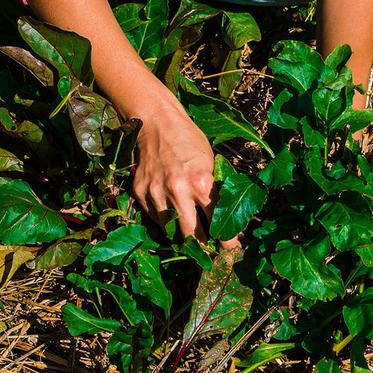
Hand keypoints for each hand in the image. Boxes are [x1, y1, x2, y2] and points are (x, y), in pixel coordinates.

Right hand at [131, 98, 215, 239]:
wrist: (156, 122)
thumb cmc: (188, 140)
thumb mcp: (209, 162)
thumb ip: (214, 190)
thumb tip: (224, 216)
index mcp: (200, 182)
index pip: (217, 221)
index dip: (227, 239)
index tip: (232, 249)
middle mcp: (177, 191)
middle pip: (192, 235)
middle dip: (204, 246)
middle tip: (211, 251)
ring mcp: (156, 193)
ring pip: (170, 230)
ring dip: (182, 236)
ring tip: (192, 239)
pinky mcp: (140, 192)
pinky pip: (154, 217)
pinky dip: (164, 220)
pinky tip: (172, 216)